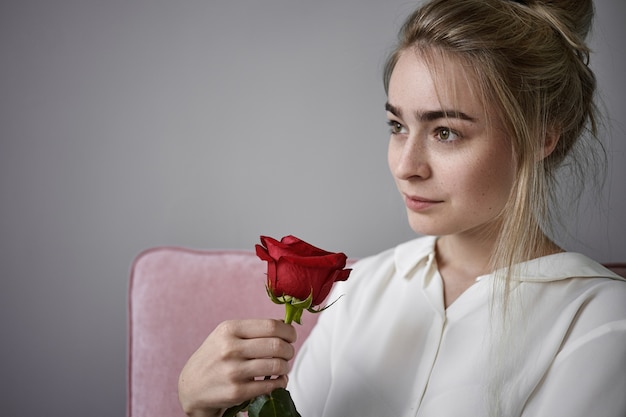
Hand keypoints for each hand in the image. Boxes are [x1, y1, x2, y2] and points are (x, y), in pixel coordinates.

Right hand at [178, 319, 296, 416]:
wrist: (191, 386)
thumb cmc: (214, 357)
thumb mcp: (226, 335)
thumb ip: (253, 329)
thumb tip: (285, 324)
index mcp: (229, 329)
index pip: (271, 326)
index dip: (288, 332)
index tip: (291, 337)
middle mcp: (230, 348)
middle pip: (277, 345)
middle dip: (289, 350)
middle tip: (288, 353)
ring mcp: (233, 371)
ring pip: (277, 366)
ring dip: (286, 367)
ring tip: (282, 368)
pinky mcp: (237, 392)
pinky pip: (271, 386)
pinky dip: (280, 383)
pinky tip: (276, 381)